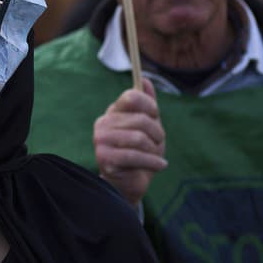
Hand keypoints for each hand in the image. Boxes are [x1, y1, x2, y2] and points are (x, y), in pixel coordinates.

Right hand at [93, 78, 165, 207]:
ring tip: (157, 156)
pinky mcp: (104, 158)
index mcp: (113, 111)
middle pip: (140, 120)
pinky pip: (134, 156)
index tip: (156, 116)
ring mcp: (101, 140)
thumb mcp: (149, 126)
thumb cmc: (141, 152)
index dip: (149, 106)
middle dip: (157, 133)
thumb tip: (145, 79)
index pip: (131, 97)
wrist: (130, 182)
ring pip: (139, 139)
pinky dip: (153, 162)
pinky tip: (161, 166)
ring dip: (155, 150)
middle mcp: (103, 123)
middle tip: (159, 143)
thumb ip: (148, 104)